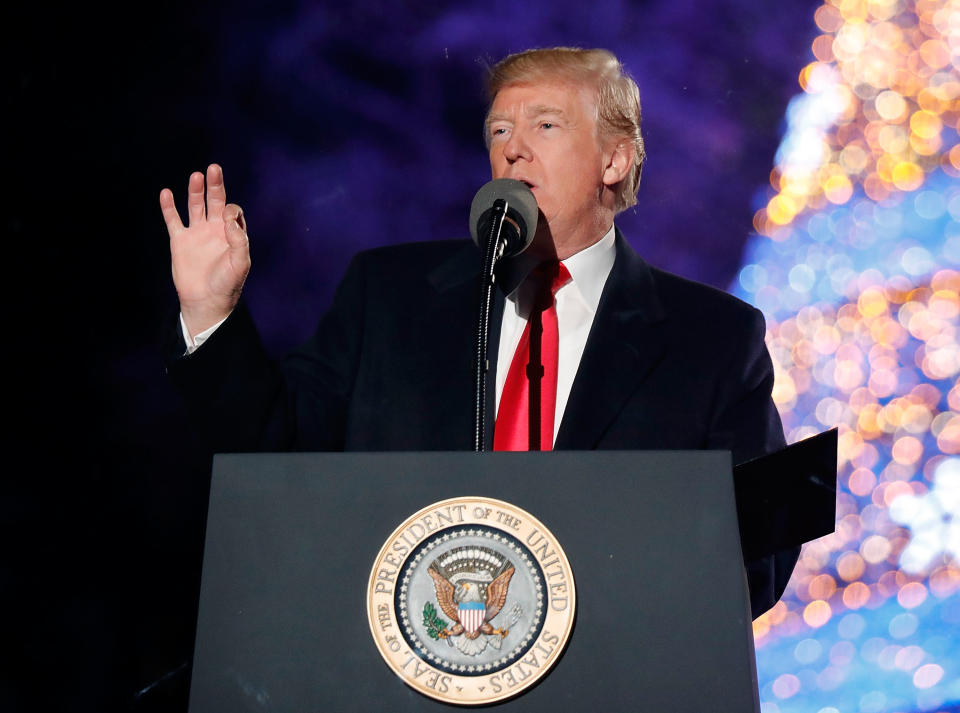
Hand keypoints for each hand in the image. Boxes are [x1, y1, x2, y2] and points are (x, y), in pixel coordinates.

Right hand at [160, 164, 250, 337]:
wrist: (206, 301)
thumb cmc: (227, 283)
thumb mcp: (240, 263)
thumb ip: (239, 239)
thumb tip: (229, 216)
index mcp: (232, 234)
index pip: (232, 212)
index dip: (229, 210)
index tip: (226, 217)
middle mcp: (215, 230)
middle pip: (215, 201)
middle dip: (215, 185)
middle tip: (214, 168)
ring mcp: (197, 234)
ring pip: (195, 206)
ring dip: (196, 191)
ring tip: (196, 176)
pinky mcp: (180, 241)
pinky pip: (173, 220)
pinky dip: (169, 207)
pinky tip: (167, 193)